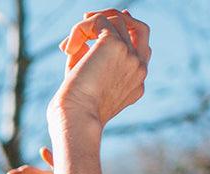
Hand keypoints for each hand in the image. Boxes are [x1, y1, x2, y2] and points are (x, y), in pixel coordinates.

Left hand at [48, 9, 149, 132]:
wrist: (76, 119)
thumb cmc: (75, 112)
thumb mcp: (89, 86)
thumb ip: (92, 62)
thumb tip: (84, 39)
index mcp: (137, 82)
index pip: (143, 49)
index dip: (129, 31)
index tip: (108, 23)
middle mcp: (139, 68)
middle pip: (138, 28)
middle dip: (116, 18)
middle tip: (89, 17)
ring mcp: (129, 55)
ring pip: (114, 21)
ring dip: (87, 28)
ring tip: (68, 47)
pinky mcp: (113, 44)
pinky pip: (97, 21)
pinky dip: (78, 30)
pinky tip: (66, 49)